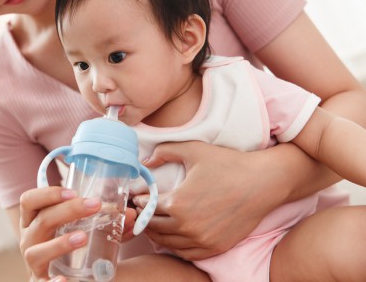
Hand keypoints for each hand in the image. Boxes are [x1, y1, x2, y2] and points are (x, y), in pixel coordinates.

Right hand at [19, 186, 136, 279]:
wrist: (65, 277)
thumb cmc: (69, 246)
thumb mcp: (80, 228)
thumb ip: (105, 222)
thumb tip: (132, 215)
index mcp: (34, 221)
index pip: (29, 200)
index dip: (47, 193)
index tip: (73, 191)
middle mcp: (29, 240)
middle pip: (41, 221)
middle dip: (67, 211)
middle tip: (95, 206)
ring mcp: (33, 263)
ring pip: (36, 252)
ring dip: (59, 243)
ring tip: (83, 238)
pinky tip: (65, 280)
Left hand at [133, 141, 283, 260]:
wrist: (263, 183)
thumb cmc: (228, 164)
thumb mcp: (193, 149)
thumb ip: (164, 151)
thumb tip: (145, 163)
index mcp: (177, 203)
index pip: (146, 208)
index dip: (140, 202)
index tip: (139, 197)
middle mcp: (186, 226)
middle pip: (153, 227)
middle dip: (145, 218)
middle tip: (143, 211)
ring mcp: (201, 240)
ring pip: (167, 243)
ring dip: (157, 233)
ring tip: (155, 222)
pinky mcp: (215, 248)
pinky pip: (186, 253)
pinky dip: (175, 245)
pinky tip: (174, 235)